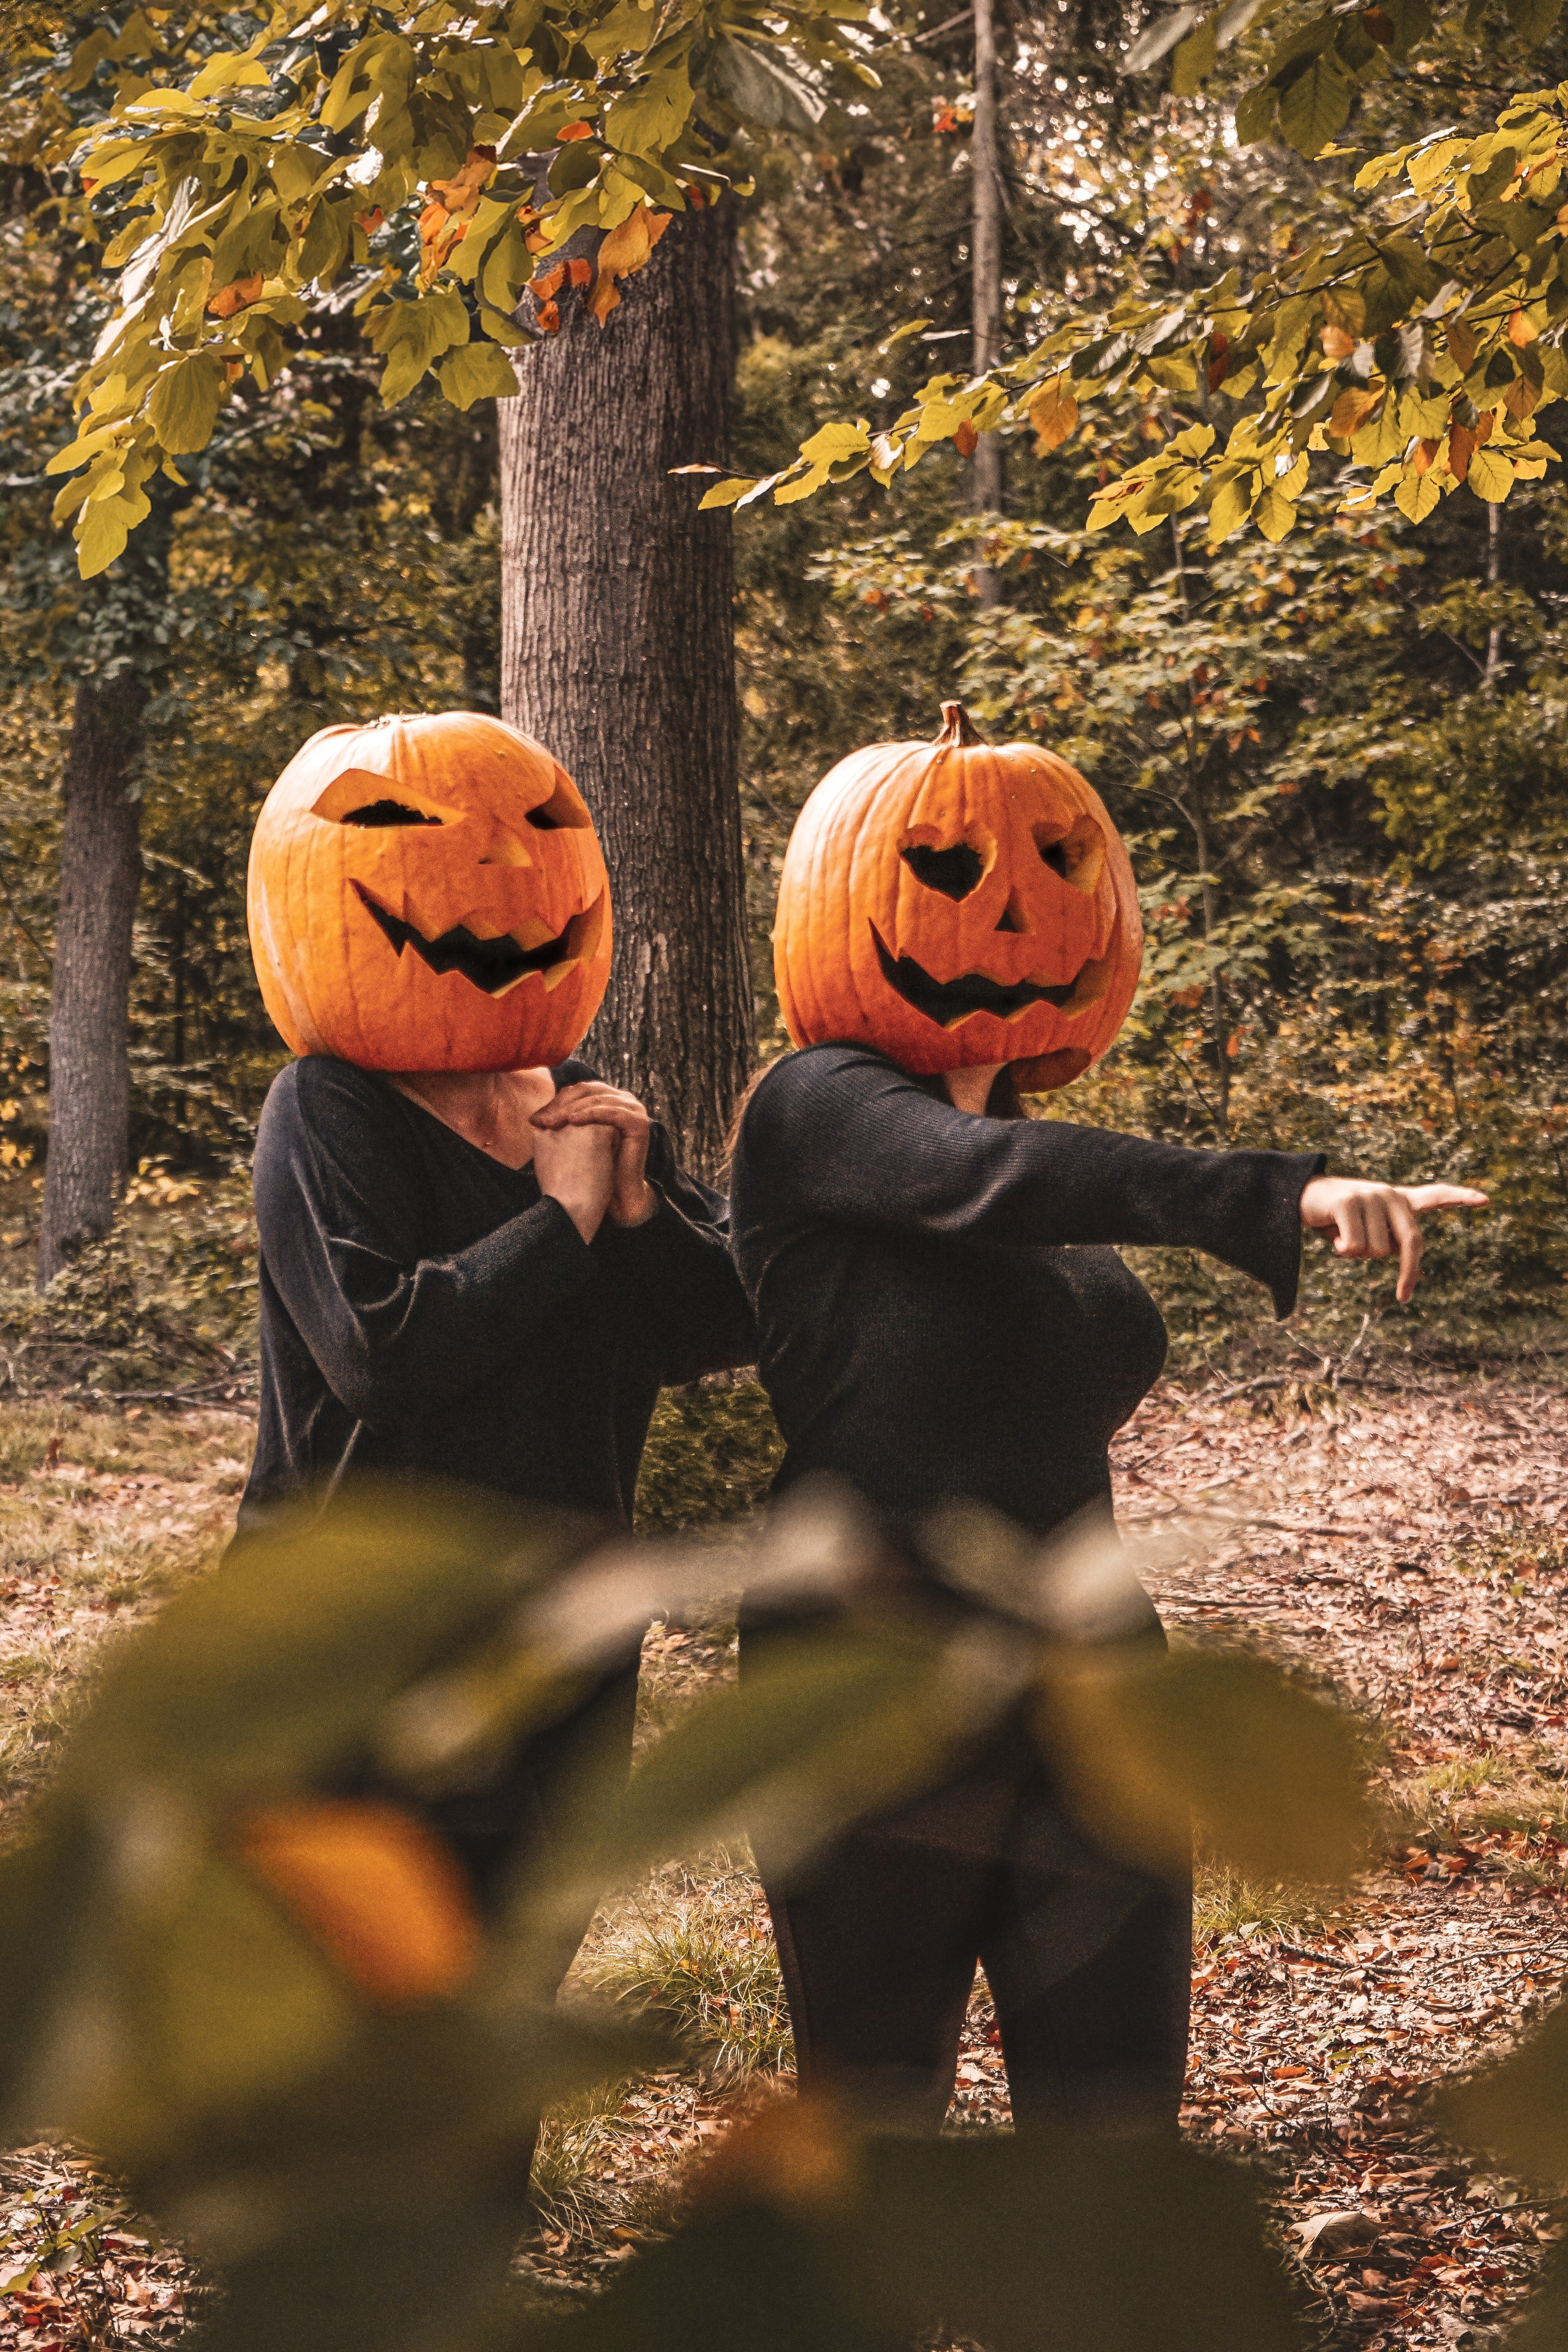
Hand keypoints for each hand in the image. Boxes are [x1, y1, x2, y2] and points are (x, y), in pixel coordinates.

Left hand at [532, 1082, 655, 1227]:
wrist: (614, 1196)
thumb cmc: (590, 1171)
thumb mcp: (572, 1141)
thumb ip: (559, 1124)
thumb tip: (531, 1117)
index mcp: (608, 1100)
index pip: (578, 1092)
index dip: (555, 1103)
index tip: (534, 1120)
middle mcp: (623, 1100)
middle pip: (588, 1091)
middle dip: (562, 1105)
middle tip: (542, 1121)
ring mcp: (634, 1110)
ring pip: (598, 1100)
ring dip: (572, 1109)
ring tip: (552, 1122)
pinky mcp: (639, 1122)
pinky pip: (611, 1112)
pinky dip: (591, 1114)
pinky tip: (572, 1122)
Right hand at [1299, 1176, 1488, 1303]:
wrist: (1297, 1195)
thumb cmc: (1336, 1219)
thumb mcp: (1368, 1230)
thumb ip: (1390, 1240)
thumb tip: (1411, 1263)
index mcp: (1397, 1199)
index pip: (1434, 1195)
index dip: (1460, 1197)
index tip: (1485, 1201)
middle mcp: (1389, 1194)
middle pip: (1412, 1241)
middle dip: (1409, 1273)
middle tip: (1404, 1296)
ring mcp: (1370, 1196)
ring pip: (1377, 1250)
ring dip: (1358, 1254)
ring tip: (1342, 1239)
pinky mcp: (1348, 1202)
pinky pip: (1355, 1246)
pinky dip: (1342, 1250)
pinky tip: (1331, 1236)